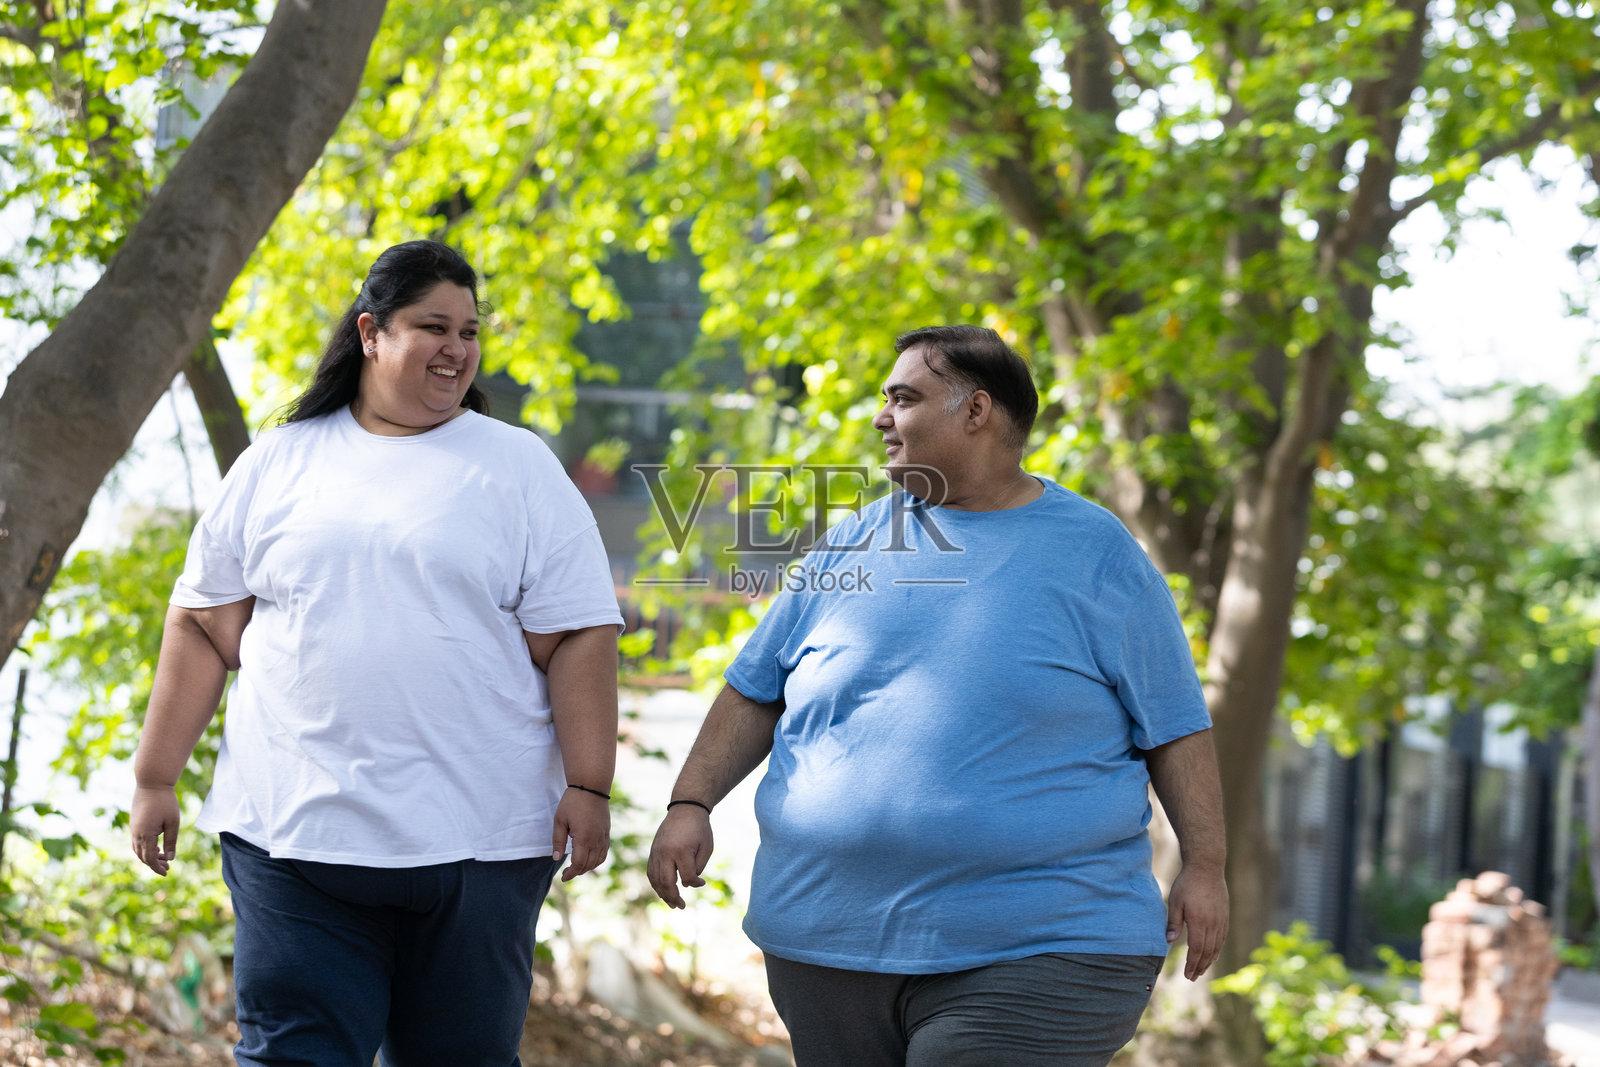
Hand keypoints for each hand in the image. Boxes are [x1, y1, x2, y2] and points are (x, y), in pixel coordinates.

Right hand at [131, 784, 179, 875]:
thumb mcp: (173, 823)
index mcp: (145, 835)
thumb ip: (171, 841)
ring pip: (138, 849)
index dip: (156, 867)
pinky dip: (145, 848)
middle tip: (166, 868)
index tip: (166, 873)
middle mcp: (136, 834)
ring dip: (149, 856)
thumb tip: (169, 859)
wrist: (152, 783)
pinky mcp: (134, 823)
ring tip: (162, 859)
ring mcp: (133, 828)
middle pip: (142, 856)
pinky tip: (156, 848)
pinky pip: (137, 841)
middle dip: (154, 864)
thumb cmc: (165, 802)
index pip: (149, 858)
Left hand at [551, 788, 609, 881]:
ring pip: (598, 860)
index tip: (563, 877)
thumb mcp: (560, 821)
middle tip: (566, 873)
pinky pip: (604, 852)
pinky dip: (597, 860)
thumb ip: (558, 841)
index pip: (578, 864)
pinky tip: (589, 859)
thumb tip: (556, 859)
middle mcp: (596, 839)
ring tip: (576, 867)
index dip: (570, 873)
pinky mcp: (607, 832)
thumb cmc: (572, 802)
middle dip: (577, 872)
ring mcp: (603, 836)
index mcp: (583, 838)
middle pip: (588, 865)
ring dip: (587, 868)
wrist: (591, 787)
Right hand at [647, 805, 712, 908]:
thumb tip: (686, 883)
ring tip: (671, 903)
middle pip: (666, 882)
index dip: (695, 883)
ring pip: (655, 879)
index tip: (702, 882)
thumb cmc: (699, 829)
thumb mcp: (707, 847)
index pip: (687, 876)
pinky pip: (651, 871)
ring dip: (662, 893)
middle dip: (673, 897)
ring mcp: (656, 852)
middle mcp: (665, 852)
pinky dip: (655, 883)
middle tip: (680, 907)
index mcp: (681, 851)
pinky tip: (663, 891)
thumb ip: (697, 867)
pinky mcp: (653, 851)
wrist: (685, 808)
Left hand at [1166, 865, 1228, 979]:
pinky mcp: (1225, 916)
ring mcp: (1221, 920)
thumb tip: (1168, 942)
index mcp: (1199, 922)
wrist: (1207, 867)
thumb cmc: (1187, 883)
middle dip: (1200, 966)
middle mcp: (1213, 924)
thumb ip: (1173, 923)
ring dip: (1209, 961)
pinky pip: (1222, 938)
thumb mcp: (1175, 902)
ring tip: (1201, 971)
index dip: (1192, 964)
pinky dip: (1217, 949)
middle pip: (1207, 952)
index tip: (1187, 975)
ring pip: (1216, 947)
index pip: (1196, 950)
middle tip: (1193, 977)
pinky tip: (1213, 955)